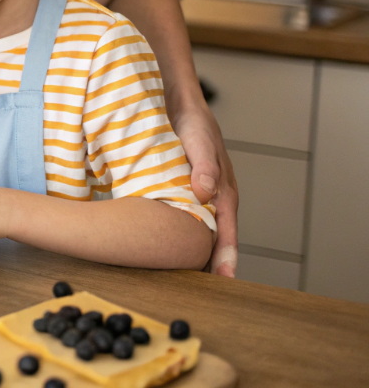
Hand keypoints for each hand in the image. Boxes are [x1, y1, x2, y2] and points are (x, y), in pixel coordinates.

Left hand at [173, 103, 238, 276]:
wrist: (182, 105)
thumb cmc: (194, 124)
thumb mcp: (199, 141)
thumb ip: (205, 166)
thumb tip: (206, 193)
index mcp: (224, 192)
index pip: (228, 230)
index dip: (226, 255)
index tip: (224, 278)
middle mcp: (216, 198)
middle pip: (217, 238)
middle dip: (213, 264)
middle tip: (201, 290)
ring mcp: (202, 197)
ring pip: (202, 231)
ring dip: (197, 253)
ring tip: (184, 278)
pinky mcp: (186, 192)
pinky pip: (187, 219)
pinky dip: (181, 234)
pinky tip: (168, 246)